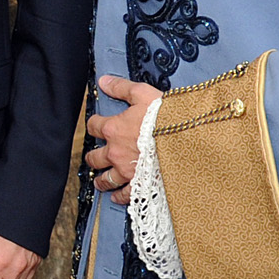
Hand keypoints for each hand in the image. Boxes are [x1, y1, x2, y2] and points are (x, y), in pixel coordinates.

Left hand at [86, 74, 164, 203]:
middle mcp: (115, 152)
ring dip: (101, 179)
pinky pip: (124, 194)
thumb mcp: (143, 94)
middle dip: (93, 156)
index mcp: (113, 129)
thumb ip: (122, 88)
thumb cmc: (166, 117)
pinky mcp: (138, 184)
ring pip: (105, 178)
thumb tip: (104, 81)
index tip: (96, 125)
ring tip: (99, 181)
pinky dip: (119, 196)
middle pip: (95, 156)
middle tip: (93, 157)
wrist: (185, 140)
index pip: (93, 126)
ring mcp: (125, 170)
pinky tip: (116, 196)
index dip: (94, 124)